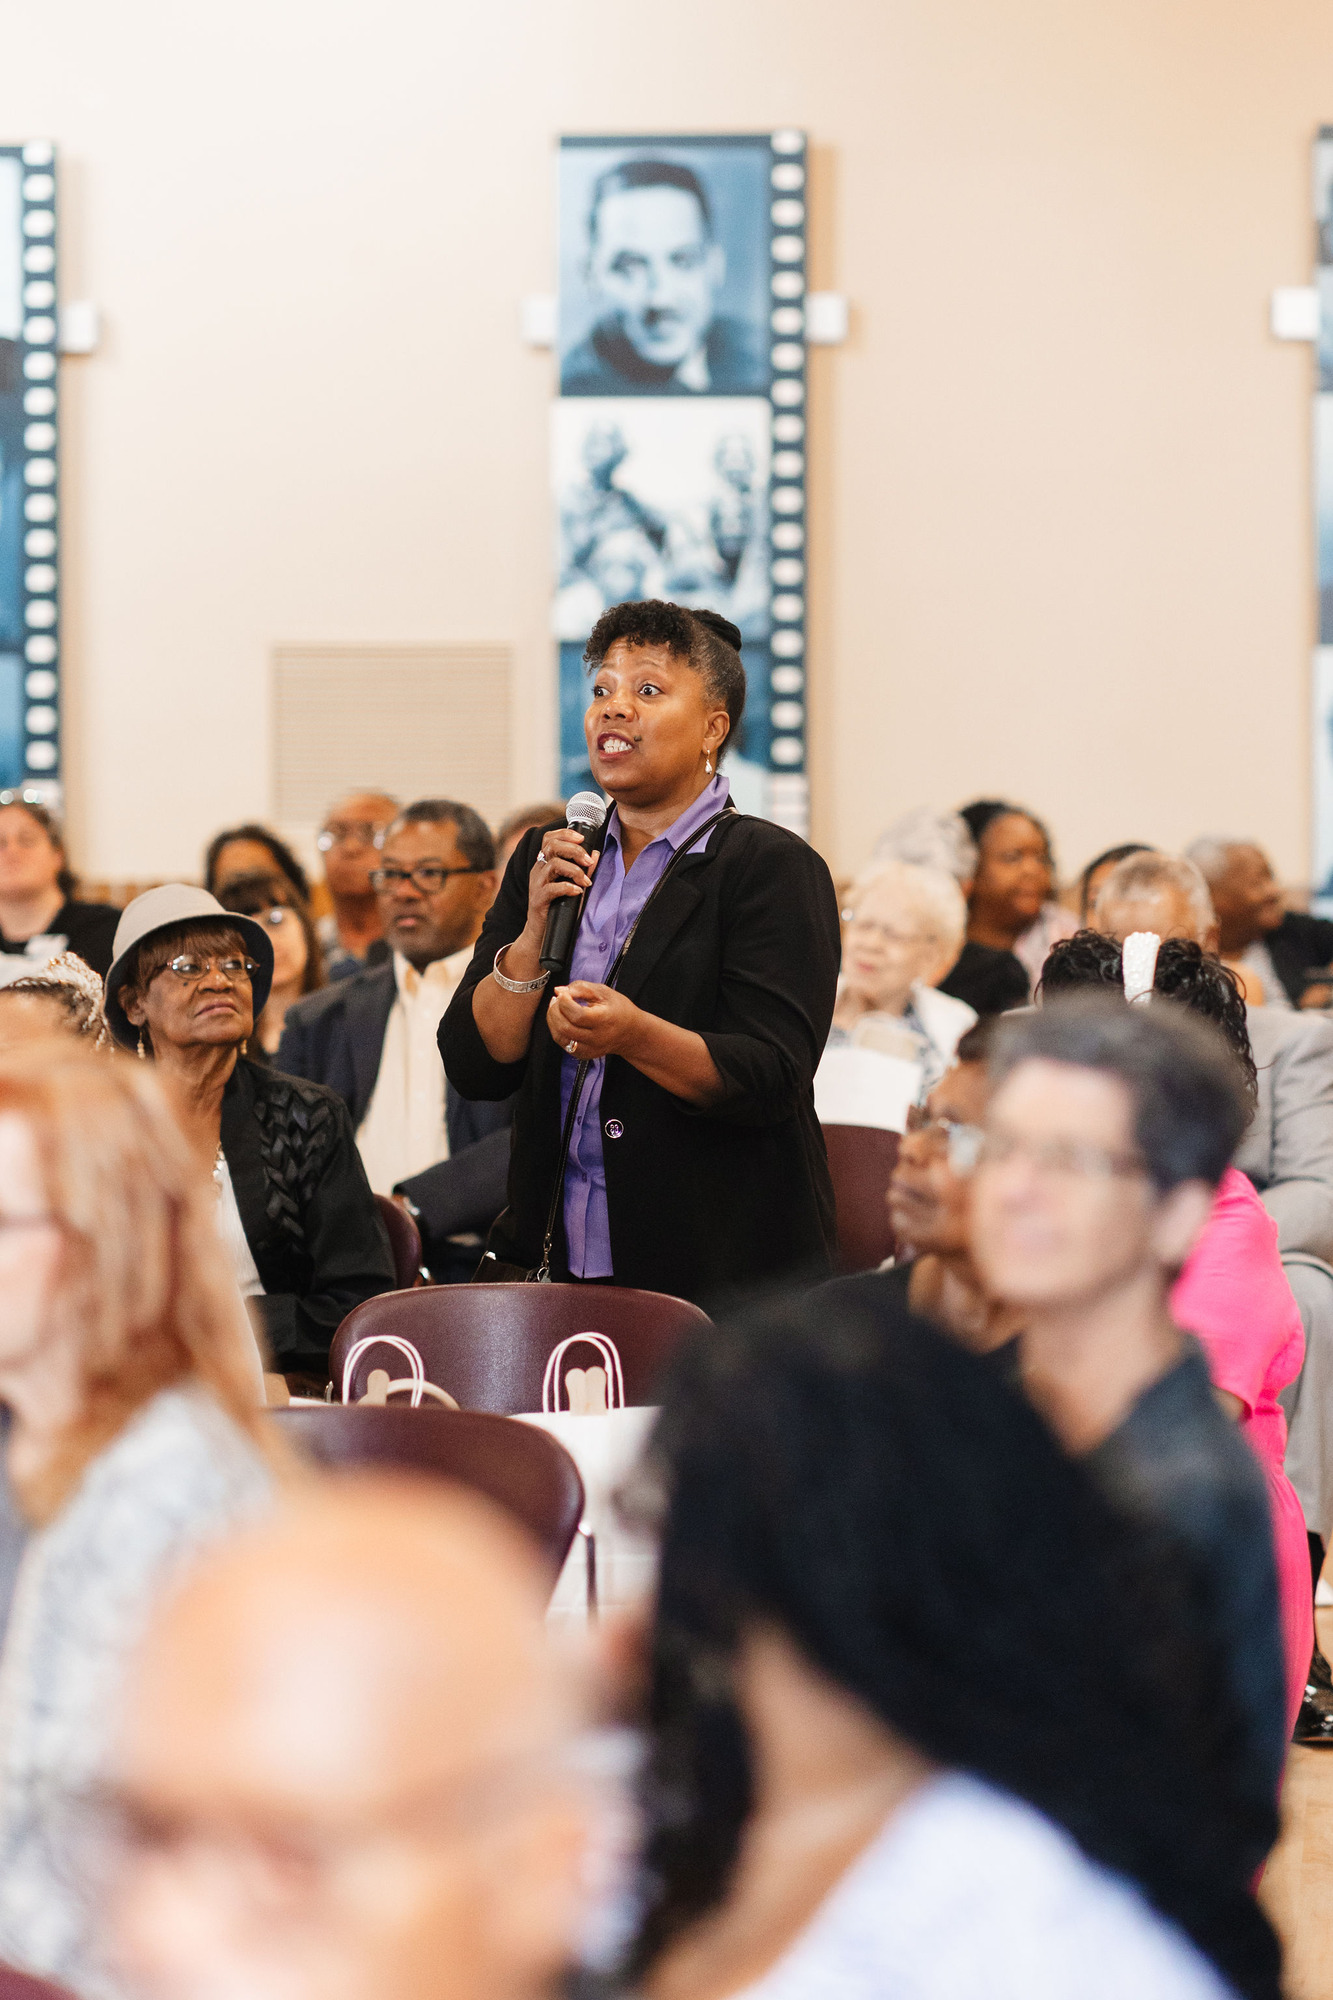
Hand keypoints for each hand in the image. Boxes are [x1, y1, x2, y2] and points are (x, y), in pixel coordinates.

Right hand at [522, 829, 598, 943]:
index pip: (549, 838)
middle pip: (552, 846)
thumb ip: (582, 868)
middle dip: (574, 850)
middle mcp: (538, 869)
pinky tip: (578, 892)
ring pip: (553, 865)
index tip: (582, 838)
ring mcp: (536, 884)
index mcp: (544, 863)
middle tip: (588, 861)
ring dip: (574, 871)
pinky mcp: (538, 899)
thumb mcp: (570, 883)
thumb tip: (595, 854)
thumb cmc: (558, 906)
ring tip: (586, 881)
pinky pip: (552, 888)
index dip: (565, 833)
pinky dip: (567, 887)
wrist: (541, 933)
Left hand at [546, 981, 640, 1060]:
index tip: (563, 993)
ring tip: (556, 1008)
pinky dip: (557, 1030)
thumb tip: (558, 990)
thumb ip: (581, 988)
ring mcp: (590, 1049)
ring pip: (560, 1037)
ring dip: (552, 1020)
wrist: (631, 1033)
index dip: (564, 1002)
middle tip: (557, 999)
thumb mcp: (605, 992)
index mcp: (604, 1021)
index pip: (577, 1015)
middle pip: (565, 1028)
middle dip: (554, 1010)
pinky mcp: (584, 1054)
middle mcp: (597, 1038)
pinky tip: (561, 1019)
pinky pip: (563, 1044)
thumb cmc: (618, 1009)